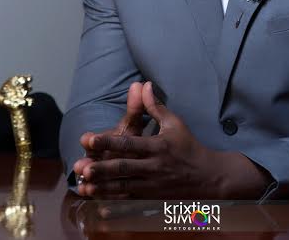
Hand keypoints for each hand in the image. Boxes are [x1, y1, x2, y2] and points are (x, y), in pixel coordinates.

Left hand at [78, 81, 271, 199]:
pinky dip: (113, 203)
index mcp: (158, 146)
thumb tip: (144, 85)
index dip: (108, 142)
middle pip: (123, 168)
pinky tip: (98, 203)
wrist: (208, 176)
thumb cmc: (188, 145)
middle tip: (81, 166)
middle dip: (101, 168)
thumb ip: (154, 106)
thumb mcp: (174, 123)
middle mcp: (154, 167)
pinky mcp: (152, 198)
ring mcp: (153, 185)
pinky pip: (130, 202)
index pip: (129, 144)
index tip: (89, 139)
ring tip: (83, 185)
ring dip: (102, 187)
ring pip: (123, 187)